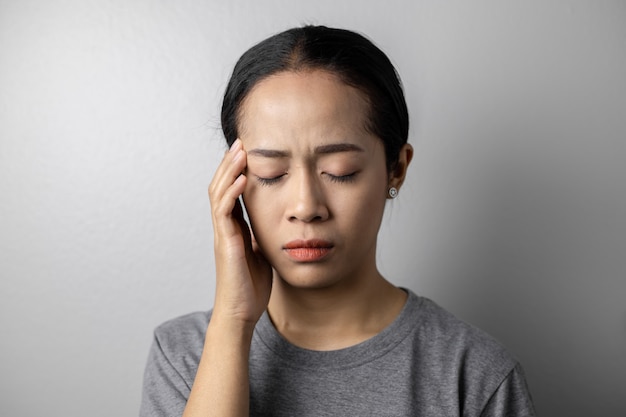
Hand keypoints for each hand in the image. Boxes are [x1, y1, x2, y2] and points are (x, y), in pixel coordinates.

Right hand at [208, 139, 271, 326]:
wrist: (241, 313)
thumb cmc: (251, 287)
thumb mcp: (262, 254)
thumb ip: (263, 236)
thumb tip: (276, 223)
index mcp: (233, 228)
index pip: (231, 192)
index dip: (237, 171)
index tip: (248, 152)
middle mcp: (224, 227)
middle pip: (221, 186)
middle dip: (230, 163)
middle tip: (241, 141)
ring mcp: (222, 234)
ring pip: (218, 194)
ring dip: (229, 171)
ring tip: (240, 150)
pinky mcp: (225, 244)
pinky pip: (224, 213)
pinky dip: (232, 193)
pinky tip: (242, 179)